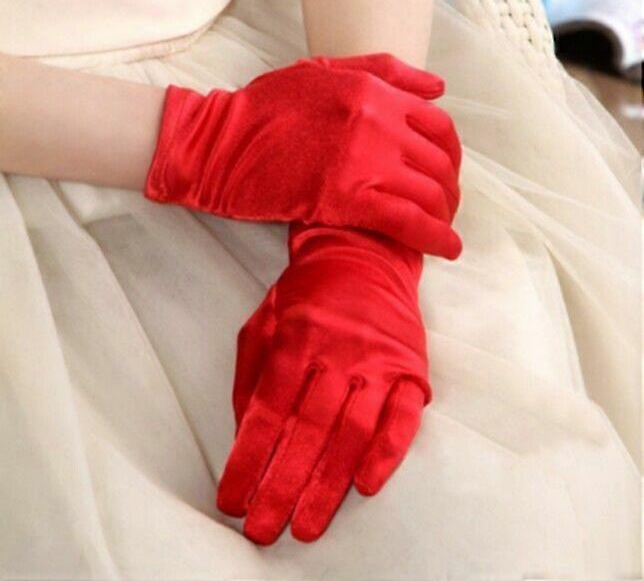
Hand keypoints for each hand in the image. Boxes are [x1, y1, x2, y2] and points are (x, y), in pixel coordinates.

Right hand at [144, 53, 461, 258]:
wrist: (220, 143)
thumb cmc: (266, 107)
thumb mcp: (324, 71)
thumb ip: (385, 72)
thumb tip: (439, 89)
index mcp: (374, 91)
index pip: (439, 127)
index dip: (451, 157)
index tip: (446, 176)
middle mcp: (377, 123)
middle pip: (439, 165)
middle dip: (450, 193)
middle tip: (445, 211)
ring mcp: (363, 161)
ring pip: (429, 195)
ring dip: (445, 219)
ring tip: (444, 234)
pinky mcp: (345, 199)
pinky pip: (406, 222)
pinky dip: (433, 239)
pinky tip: (445, 251)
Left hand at [216, 224, 428, 543]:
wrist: (366, 254)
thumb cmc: (307, 292)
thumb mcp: (265, 321)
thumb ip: (252, 375)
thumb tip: (243, 435)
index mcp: (295, 339)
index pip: (266, 411)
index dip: (248, 460)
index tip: (233, 500)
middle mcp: (336, 351)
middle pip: (307, 430)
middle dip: (283, 485)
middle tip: (265, 529)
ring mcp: (377, 361)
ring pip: (352, 431)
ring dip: (330, 483)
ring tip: (309, 525)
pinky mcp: (409, 367)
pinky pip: (402, 416)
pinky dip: (387, 453)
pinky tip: (366, 485)